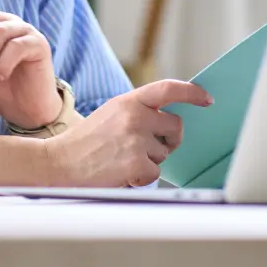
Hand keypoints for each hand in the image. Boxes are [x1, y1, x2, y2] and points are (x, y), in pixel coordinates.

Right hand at [43, 79, 212, 187]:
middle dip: (168, 139)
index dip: (191, 92)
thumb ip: (138, 110)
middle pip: (176, 126)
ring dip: (150, 160)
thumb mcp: (112, 113)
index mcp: (129, 101)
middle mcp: (135, 117)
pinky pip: (155, 173)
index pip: (168, 89)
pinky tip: (122, 172)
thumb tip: (170, 118)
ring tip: (123, 159)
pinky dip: (142, 177)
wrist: (59, 163)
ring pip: (165, 153)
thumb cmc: (87, 141)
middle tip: (148, 146)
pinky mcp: (136, 164)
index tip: (206, 98)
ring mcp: (136, 140)